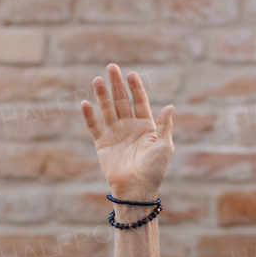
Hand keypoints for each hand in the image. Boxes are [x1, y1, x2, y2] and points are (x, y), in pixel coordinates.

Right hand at [80, 63, 173, 199]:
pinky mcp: (102, 144)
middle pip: (121, 101)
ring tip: (98, 80)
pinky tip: (85, 103)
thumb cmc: (154, 170)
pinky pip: (94, 127)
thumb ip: (164, 125)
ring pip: (107, 109)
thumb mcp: (164, 146)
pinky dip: (89, 116)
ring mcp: (115, 134)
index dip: (135, 88)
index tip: (131, 74)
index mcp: (146, 126)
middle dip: (116, 84)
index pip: (139, 101)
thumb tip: (170, 106)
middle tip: (111, 67)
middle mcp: (129, 127)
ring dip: (102, 95)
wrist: (137, 189)